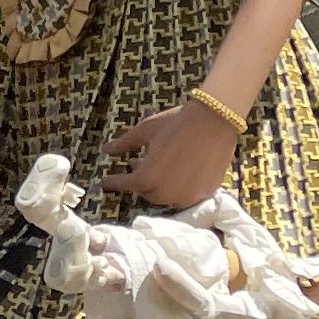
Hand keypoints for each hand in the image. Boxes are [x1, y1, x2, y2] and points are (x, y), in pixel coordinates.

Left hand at [99, 102, 237, 211]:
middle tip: (138, 167)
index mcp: (145, 179)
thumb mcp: (145, 131)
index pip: (124, 184)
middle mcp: (164, 194)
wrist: (214, 121)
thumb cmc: (176, 123)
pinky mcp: (204, 194)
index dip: (113, 182)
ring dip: (160, 185)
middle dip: (140, 181)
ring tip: (160, 169)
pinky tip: (180, 173)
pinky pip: (186, 195)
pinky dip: (179, 187)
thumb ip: (124, 144)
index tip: (104, 182)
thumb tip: (106, 149)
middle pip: (146, 192)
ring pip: (166, 196)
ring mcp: (186, 197)